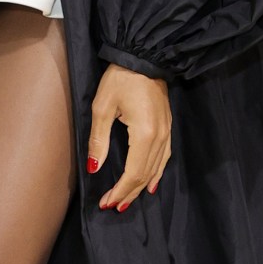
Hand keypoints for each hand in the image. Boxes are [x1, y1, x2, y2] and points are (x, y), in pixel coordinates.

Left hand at [88, 64, 171, 211]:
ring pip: (155, 169)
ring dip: (140, 187)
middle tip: (112, 206)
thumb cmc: (120, 78)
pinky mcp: (167, 127)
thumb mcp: (102, 108)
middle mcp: (160, 137)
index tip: (106, 202)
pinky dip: (156, 174)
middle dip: (128, 193)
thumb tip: (94, 168)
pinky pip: (164, 158)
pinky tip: (150, 183)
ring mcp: (167, 132)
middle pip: (145, 175)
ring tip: (127, 201)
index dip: (120, 191)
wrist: (143, 57)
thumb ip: (99, 141)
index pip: (133, 173)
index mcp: (145, 134)